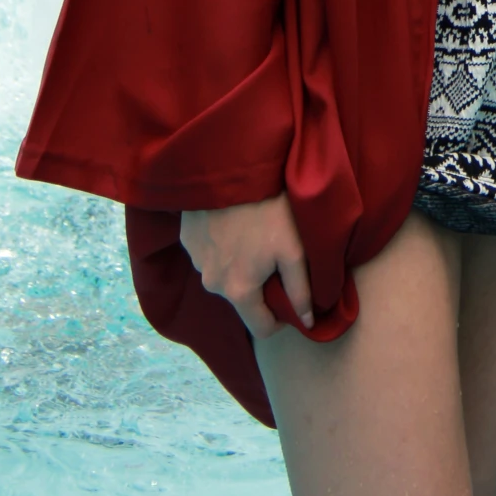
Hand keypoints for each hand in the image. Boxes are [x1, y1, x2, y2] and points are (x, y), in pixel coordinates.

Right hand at [179, 193, 313, 337]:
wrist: (229, 167)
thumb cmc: (268, 208)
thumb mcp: (294, 249)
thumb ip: (300, 290)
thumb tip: (307, 321)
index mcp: (239, 291)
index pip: (262, 328)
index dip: (281, 317)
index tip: (290, 295)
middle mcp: (212, 284)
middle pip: (243, 299)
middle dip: (260, 285)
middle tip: (274, 254)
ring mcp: (196, 262)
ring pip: (225, 276)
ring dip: (239, 264)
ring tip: (253, 234)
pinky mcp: (187, 240)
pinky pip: (209, 255)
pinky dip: (223, 246)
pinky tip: (235, 223)